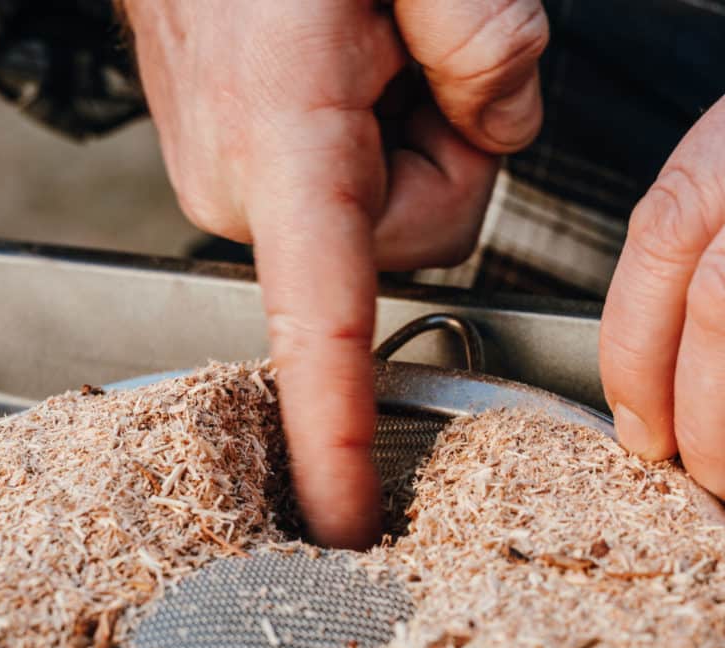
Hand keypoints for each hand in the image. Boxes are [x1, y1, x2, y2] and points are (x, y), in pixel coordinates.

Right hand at [125, 0, 548, 547]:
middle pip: (415, 238)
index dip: (334, 429)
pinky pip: (346, 196)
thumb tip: (493, 124)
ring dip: (410, 141)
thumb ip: (487, 38)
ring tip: (365, 54)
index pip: (320, 312)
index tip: (341, 522)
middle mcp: (242, 182)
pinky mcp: (240, 178)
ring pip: (385, 217)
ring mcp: (231, 185)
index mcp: (282, 135)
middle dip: (448, 160)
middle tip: (408, 58)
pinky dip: (371, 140)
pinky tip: (337, 72)